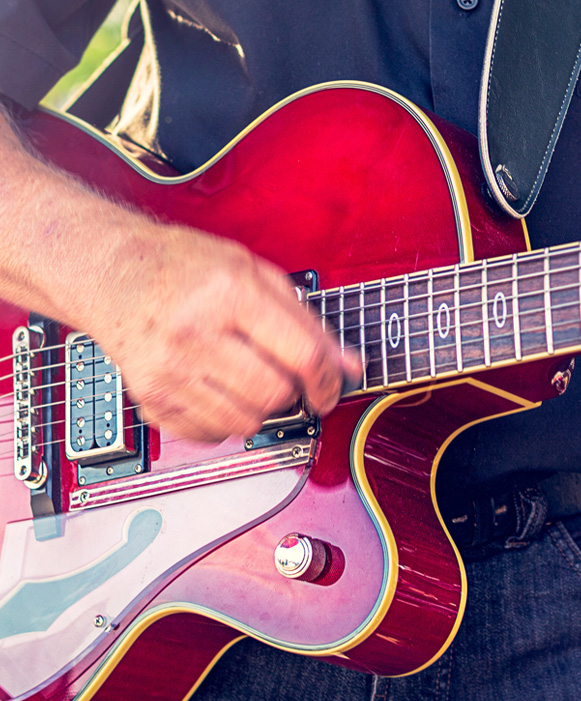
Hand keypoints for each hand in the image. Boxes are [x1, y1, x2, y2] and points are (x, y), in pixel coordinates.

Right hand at [86, 215, 363, 441]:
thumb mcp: (254, 273)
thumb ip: (306, 320)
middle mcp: (193, 333)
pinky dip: (226, 420)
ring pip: (247, 422)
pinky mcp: (150, 398)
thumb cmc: (183, 267)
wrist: (111, 272)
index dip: (329, 379)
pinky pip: (212, 433)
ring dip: (260, 408)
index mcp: (227, 293)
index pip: (302, 354)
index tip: (331, 387)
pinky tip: (218, 388)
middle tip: (284, 375)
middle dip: (292, 392)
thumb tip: (349, 365)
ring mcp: (167, 370)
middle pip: (276, 394)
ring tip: (247, 377)